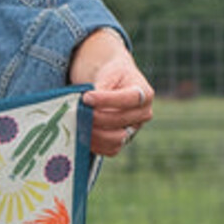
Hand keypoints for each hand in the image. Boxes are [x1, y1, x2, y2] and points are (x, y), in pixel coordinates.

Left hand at [72, 33, 154, 157]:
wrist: (116, 84)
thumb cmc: (112, 76)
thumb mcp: (108, 74)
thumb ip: (101, 89)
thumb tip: (87, 105)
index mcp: (145, 93)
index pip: (129, 99)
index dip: (107, 100)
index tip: (86, 97)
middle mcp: (144, 114)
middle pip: (120, 120)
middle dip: (97, 117)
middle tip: (78, 112)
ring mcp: (135, 129)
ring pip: (117, 138)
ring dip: (95, 133)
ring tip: (78, 124)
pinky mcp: (124, 140)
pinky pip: (111, 149)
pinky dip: (96, 145)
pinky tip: (82, 135)